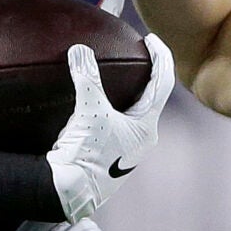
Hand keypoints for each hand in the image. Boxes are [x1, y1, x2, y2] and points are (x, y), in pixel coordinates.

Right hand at [45, 35, 171, 222]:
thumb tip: (79, 50)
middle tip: (138, 53)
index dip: (160, 56)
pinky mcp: (108, 154)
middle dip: (146, 75)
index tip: (151, 39)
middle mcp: (141, 138)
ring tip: (116, 76)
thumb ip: (86, 78)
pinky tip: (93, 103)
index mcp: (146, 126)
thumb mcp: (89, 112)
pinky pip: (114, 122)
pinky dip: (109, 107)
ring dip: (127, 93)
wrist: (68, 191)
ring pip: (132, 112)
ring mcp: (125, 148)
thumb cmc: (86, 154)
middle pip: (150, 98)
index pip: (162, 83)